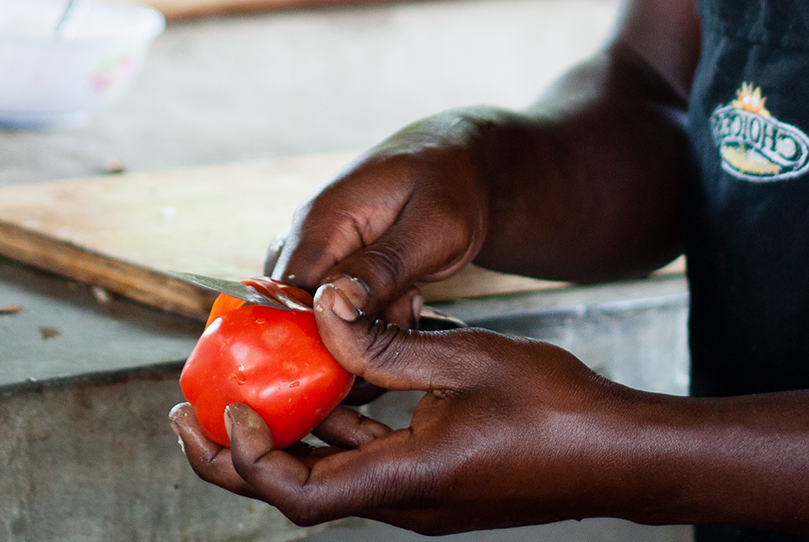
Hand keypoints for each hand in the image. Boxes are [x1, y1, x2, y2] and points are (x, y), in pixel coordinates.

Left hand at [169, 284, 647, 533]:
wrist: (620, 452)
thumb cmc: (556, 408)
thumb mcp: (464, 358)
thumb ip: (384, 341)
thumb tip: (320, 307)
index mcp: (406, 481)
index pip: (298, 493)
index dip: (250, 456)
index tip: (227, 407)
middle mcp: (404, 503)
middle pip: (296, 492)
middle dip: (236, 456)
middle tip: (188, 413)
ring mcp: (419, 496)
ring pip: (330, 471)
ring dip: (287, 431)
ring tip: (245, 382)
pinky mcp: (434, 481)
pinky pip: (367, 457)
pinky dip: (338, 423)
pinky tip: (329, 375)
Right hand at [265, 116, 499, 328]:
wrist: (461, 159)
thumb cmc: (453, 185)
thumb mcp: (435, 228)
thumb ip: (385, 267)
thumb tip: (333, 304)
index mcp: (321, 222)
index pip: (288, 297)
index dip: (316, 336)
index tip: (364, 354)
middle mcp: (307, 234)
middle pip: (298, 311)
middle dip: (348, 333)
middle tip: (403, 316)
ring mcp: (319, 246)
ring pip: (322, 312)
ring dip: (366, 324)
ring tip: (412, 299)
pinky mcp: (335, 258)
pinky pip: (339, 303)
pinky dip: (373, 314)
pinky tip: (407, 298)